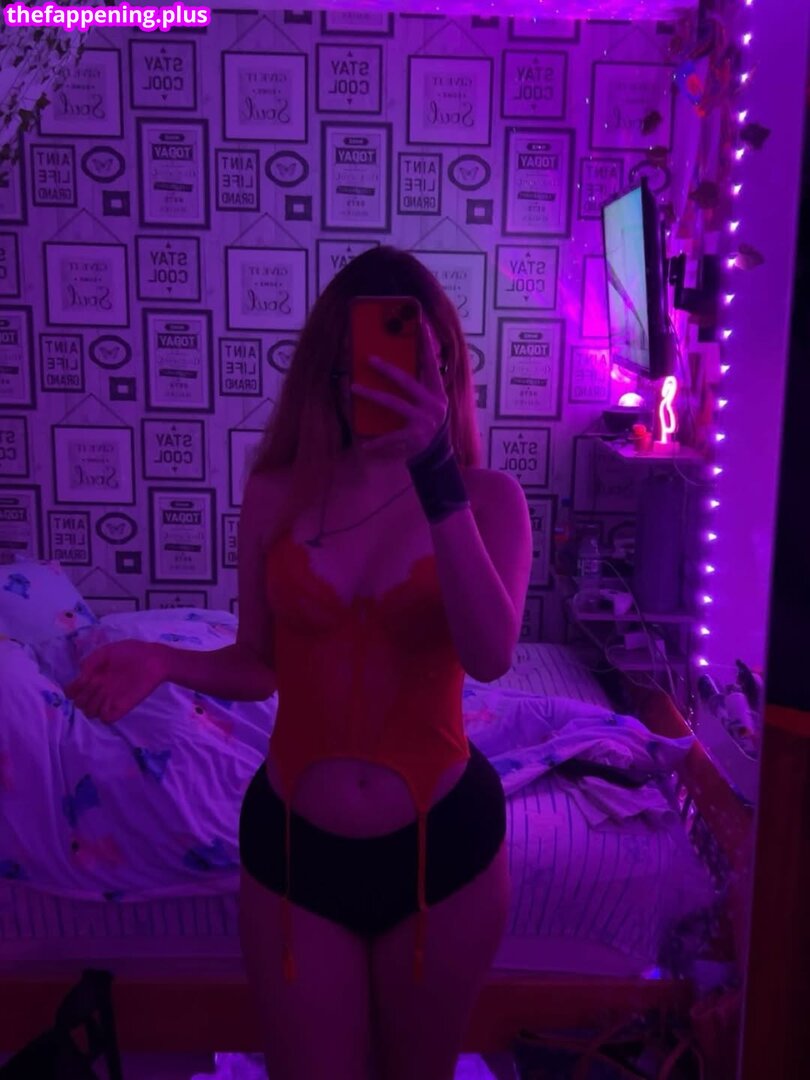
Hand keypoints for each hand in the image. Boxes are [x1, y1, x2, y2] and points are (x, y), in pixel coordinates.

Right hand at [65, 640, 167, 724]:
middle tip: (94, 686)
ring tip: (103, 694)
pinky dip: (104, 714)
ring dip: (92, 706)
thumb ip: (91, 661)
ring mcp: (110, 700)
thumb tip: (80, 676)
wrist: (154, 659)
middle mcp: (99, 690)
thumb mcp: (107, 651)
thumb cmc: (131, 652)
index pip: (73, 691)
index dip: (72, 690)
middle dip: (81, 698)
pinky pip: (106, 719)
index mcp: (93, 677)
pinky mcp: (122, 707)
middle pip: (80, 704)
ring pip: (90, 713)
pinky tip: (110, 702)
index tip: (79, 683)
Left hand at [350, 319, 448, 458]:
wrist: (437, 453)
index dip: (426, 345)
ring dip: (372, 394)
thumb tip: (399, 363)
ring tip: (354, 387)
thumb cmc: (428, 421)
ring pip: (393, 402)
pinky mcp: (414, 437)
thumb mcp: (430, 402)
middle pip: (407, 381)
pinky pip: (391, 437)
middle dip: (387, 369)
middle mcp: (433, 404)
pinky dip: (376, 442)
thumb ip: (421, 385)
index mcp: (437, 392)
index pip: (432, 365)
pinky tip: (364, 444)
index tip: (420, 324)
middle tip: (370, 359)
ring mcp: (423, 421)